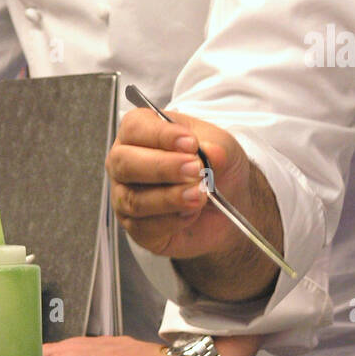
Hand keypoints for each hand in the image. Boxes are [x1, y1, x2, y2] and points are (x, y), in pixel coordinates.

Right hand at [106, 107, 254, 261]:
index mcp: (140, 133)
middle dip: (162, 167)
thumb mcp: (223, 148)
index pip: (135, 127)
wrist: (230, 203)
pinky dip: (172, 221)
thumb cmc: (216, 166)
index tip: (190, 143)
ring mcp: (126, 197)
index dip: (161, 136)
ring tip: (199, 195)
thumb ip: (216, 147)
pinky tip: (191, 214)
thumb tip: (210, 152)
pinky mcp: (137, 228)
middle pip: (124, 163)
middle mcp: (125, 163)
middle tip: (194, 170)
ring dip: (170, 198)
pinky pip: (144, 227)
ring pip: (134, 199)